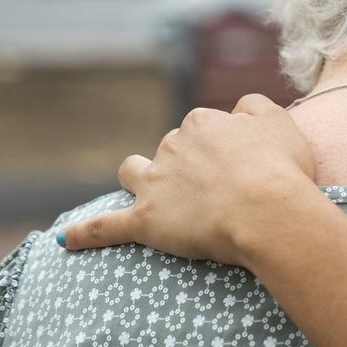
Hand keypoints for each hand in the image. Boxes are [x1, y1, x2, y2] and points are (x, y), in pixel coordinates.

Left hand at [60, 94, 321, 265]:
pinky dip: (85, 233)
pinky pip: (106, 226)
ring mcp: (156, 183)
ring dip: (139, 178)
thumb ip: (254, 106)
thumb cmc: (280, 169)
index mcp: (202, 122)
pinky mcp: (145, 221)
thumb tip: (237, 109)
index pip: (203, 127)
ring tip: (151, 194)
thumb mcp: (279, 122)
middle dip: (186, 165)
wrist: (267, 211)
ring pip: (134, 172)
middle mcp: (172, 146)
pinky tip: (66, 240)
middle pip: (171, 149)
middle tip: (220, 190)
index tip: (242, 166)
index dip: (222, 148)